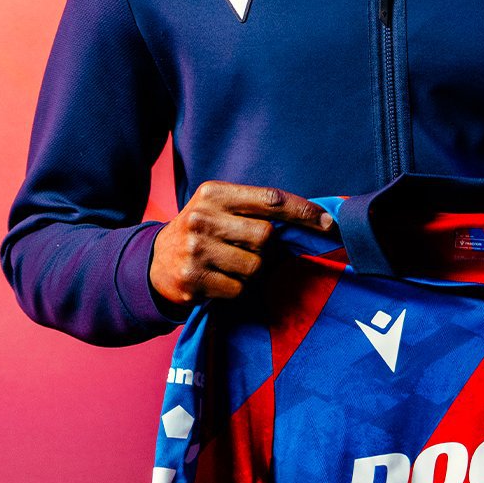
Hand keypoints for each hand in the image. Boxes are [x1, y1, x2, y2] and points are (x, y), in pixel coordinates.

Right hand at [149, 181, 334, 307]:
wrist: (154, 263)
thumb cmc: (200, 232)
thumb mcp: (219, 208)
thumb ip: (255, 209)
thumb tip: (313, 220)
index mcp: (213, 193)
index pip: (270, 199)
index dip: (304, 212)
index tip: (330, 223)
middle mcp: (202, 218)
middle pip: (266, 236)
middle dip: (266, 248)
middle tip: (247, 249)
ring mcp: (196, 250)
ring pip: (255, 266)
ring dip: (250, 271)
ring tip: (228, 265)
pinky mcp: (193, 280)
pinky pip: (238, 289)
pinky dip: (236, 288)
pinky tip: (217, 280)